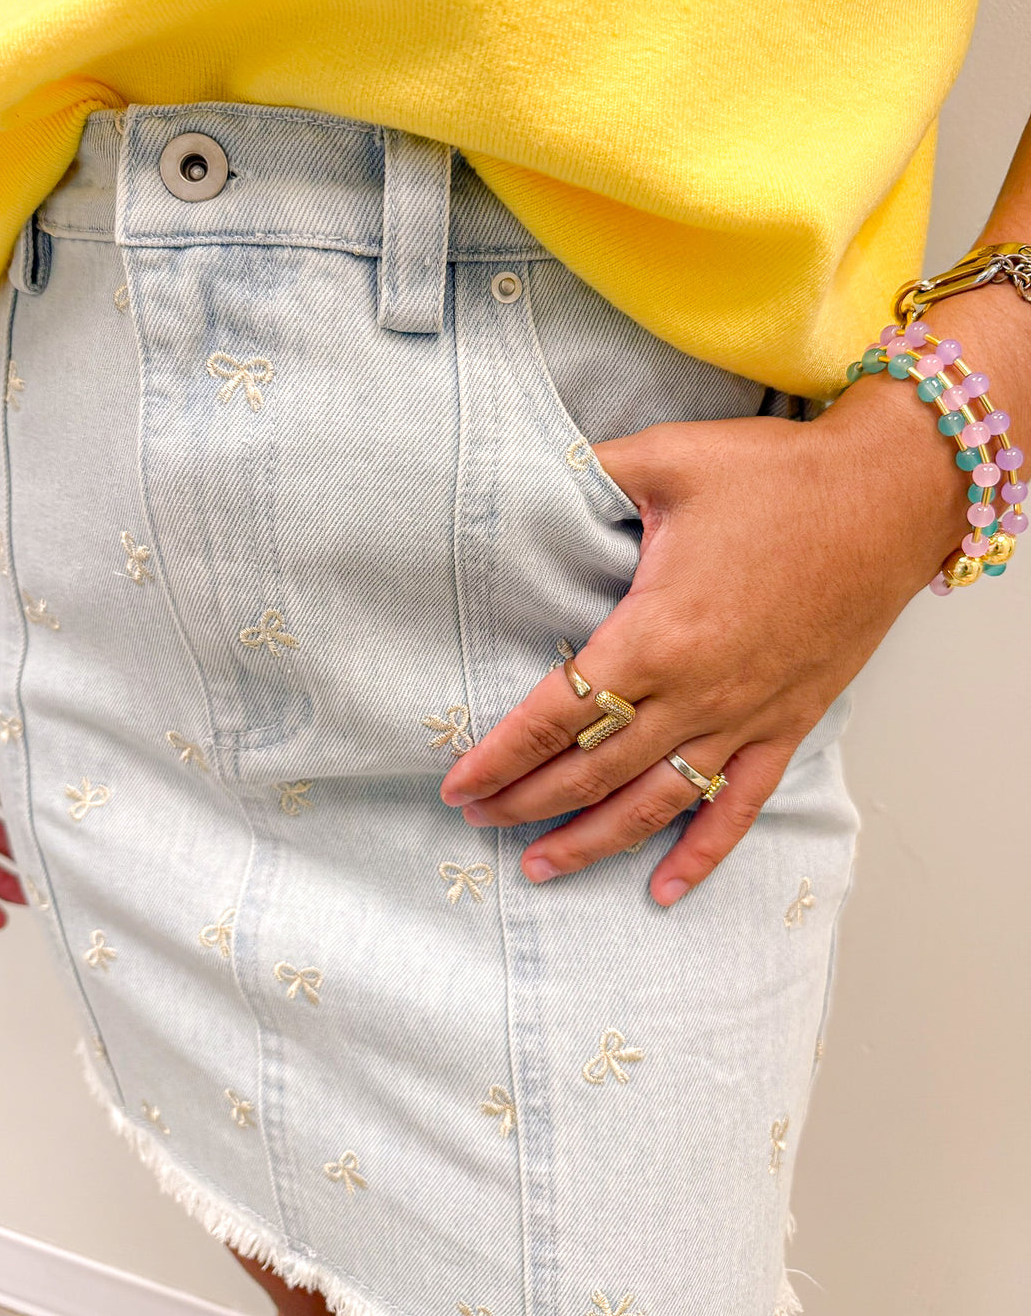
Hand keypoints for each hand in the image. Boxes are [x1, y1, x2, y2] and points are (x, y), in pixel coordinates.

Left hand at [439, 388, 966, 906]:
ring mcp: (746, 717)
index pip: (556, 715)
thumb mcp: (667, 459)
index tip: (457, 784)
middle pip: (593, 770)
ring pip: (654, 803)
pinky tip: (666, 889)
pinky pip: (738, 805)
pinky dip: (702, 853)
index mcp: (656, 633)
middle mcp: (697, 693)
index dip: (500, 755)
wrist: (891, 496)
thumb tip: (527, 471)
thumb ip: (590, 472)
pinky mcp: (789, 723)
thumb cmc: (781, 476)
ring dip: (592, 840)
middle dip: (526, 801)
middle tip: (477, 818)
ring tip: (539, 865)